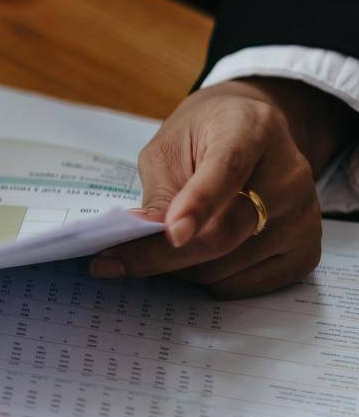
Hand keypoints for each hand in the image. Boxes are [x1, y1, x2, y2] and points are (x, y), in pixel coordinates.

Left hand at [93, 78, 343, 296]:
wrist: (252, 132)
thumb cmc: (202, 137)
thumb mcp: (169, 147)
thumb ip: (160, 189)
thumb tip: (140, 237)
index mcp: (251, 131)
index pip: (227, 170)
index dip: (198, 203)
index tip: (170, 231)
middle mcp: (289, 175)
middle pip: (224, 232)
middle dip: (162, 254)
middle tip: (111, 262)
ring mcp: (304, 217)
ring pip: (227, 266)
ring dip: (180, 267)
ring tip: (160, 245)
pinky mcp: (306, 251)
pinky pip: (244, 285)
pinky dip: (207, 279)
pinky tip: (193, 256)